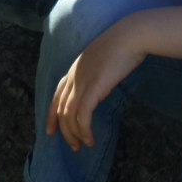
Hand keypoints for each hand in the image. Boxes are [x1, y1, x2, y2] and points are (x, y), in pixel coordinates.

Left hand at [46, 20, 145, 151]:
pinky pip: (83, 115)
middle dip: (64, 130)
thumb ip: (96, 73)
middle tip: (74, 145)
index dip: (51, 114)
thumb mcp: (103, 59)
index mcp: (76, 67)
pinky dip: (84, 130)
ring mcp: (82, 80)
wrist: (131, 35)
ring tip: (82, 145)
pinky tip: (90, 139)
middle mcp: (75, 75)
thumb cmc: (124, 45)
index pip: (57, 94)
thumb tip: (98, 88)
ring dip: (74, 134)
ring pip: (69, 115)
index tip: (50, 131)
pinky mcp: (94, 87)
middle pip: (61, 108)